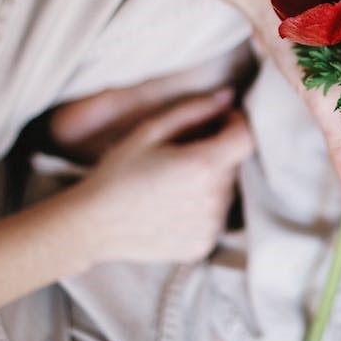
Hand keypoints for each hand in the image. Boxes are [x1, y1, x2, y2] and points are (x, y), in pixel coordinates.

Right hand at [70, 89, 252, 264]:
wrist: (93, 225)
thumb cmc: (118, 172)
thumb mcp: (150, 131)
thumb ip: (194, 109)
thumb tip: (229, 96)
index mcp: (204, 165)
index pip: (247, 137)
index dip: (236, 122)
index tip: (218, 120)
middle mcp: (215, 198)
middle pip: (235, 163)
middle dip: (217, 151)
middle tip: (182, 152)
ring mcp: (212, 225)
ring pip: (226, 190)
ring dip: (211, 180)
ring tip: (173, 182)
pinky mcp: (204, 244)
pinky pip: (215, 216)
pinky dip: (202, 207)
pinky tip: (172, 205)